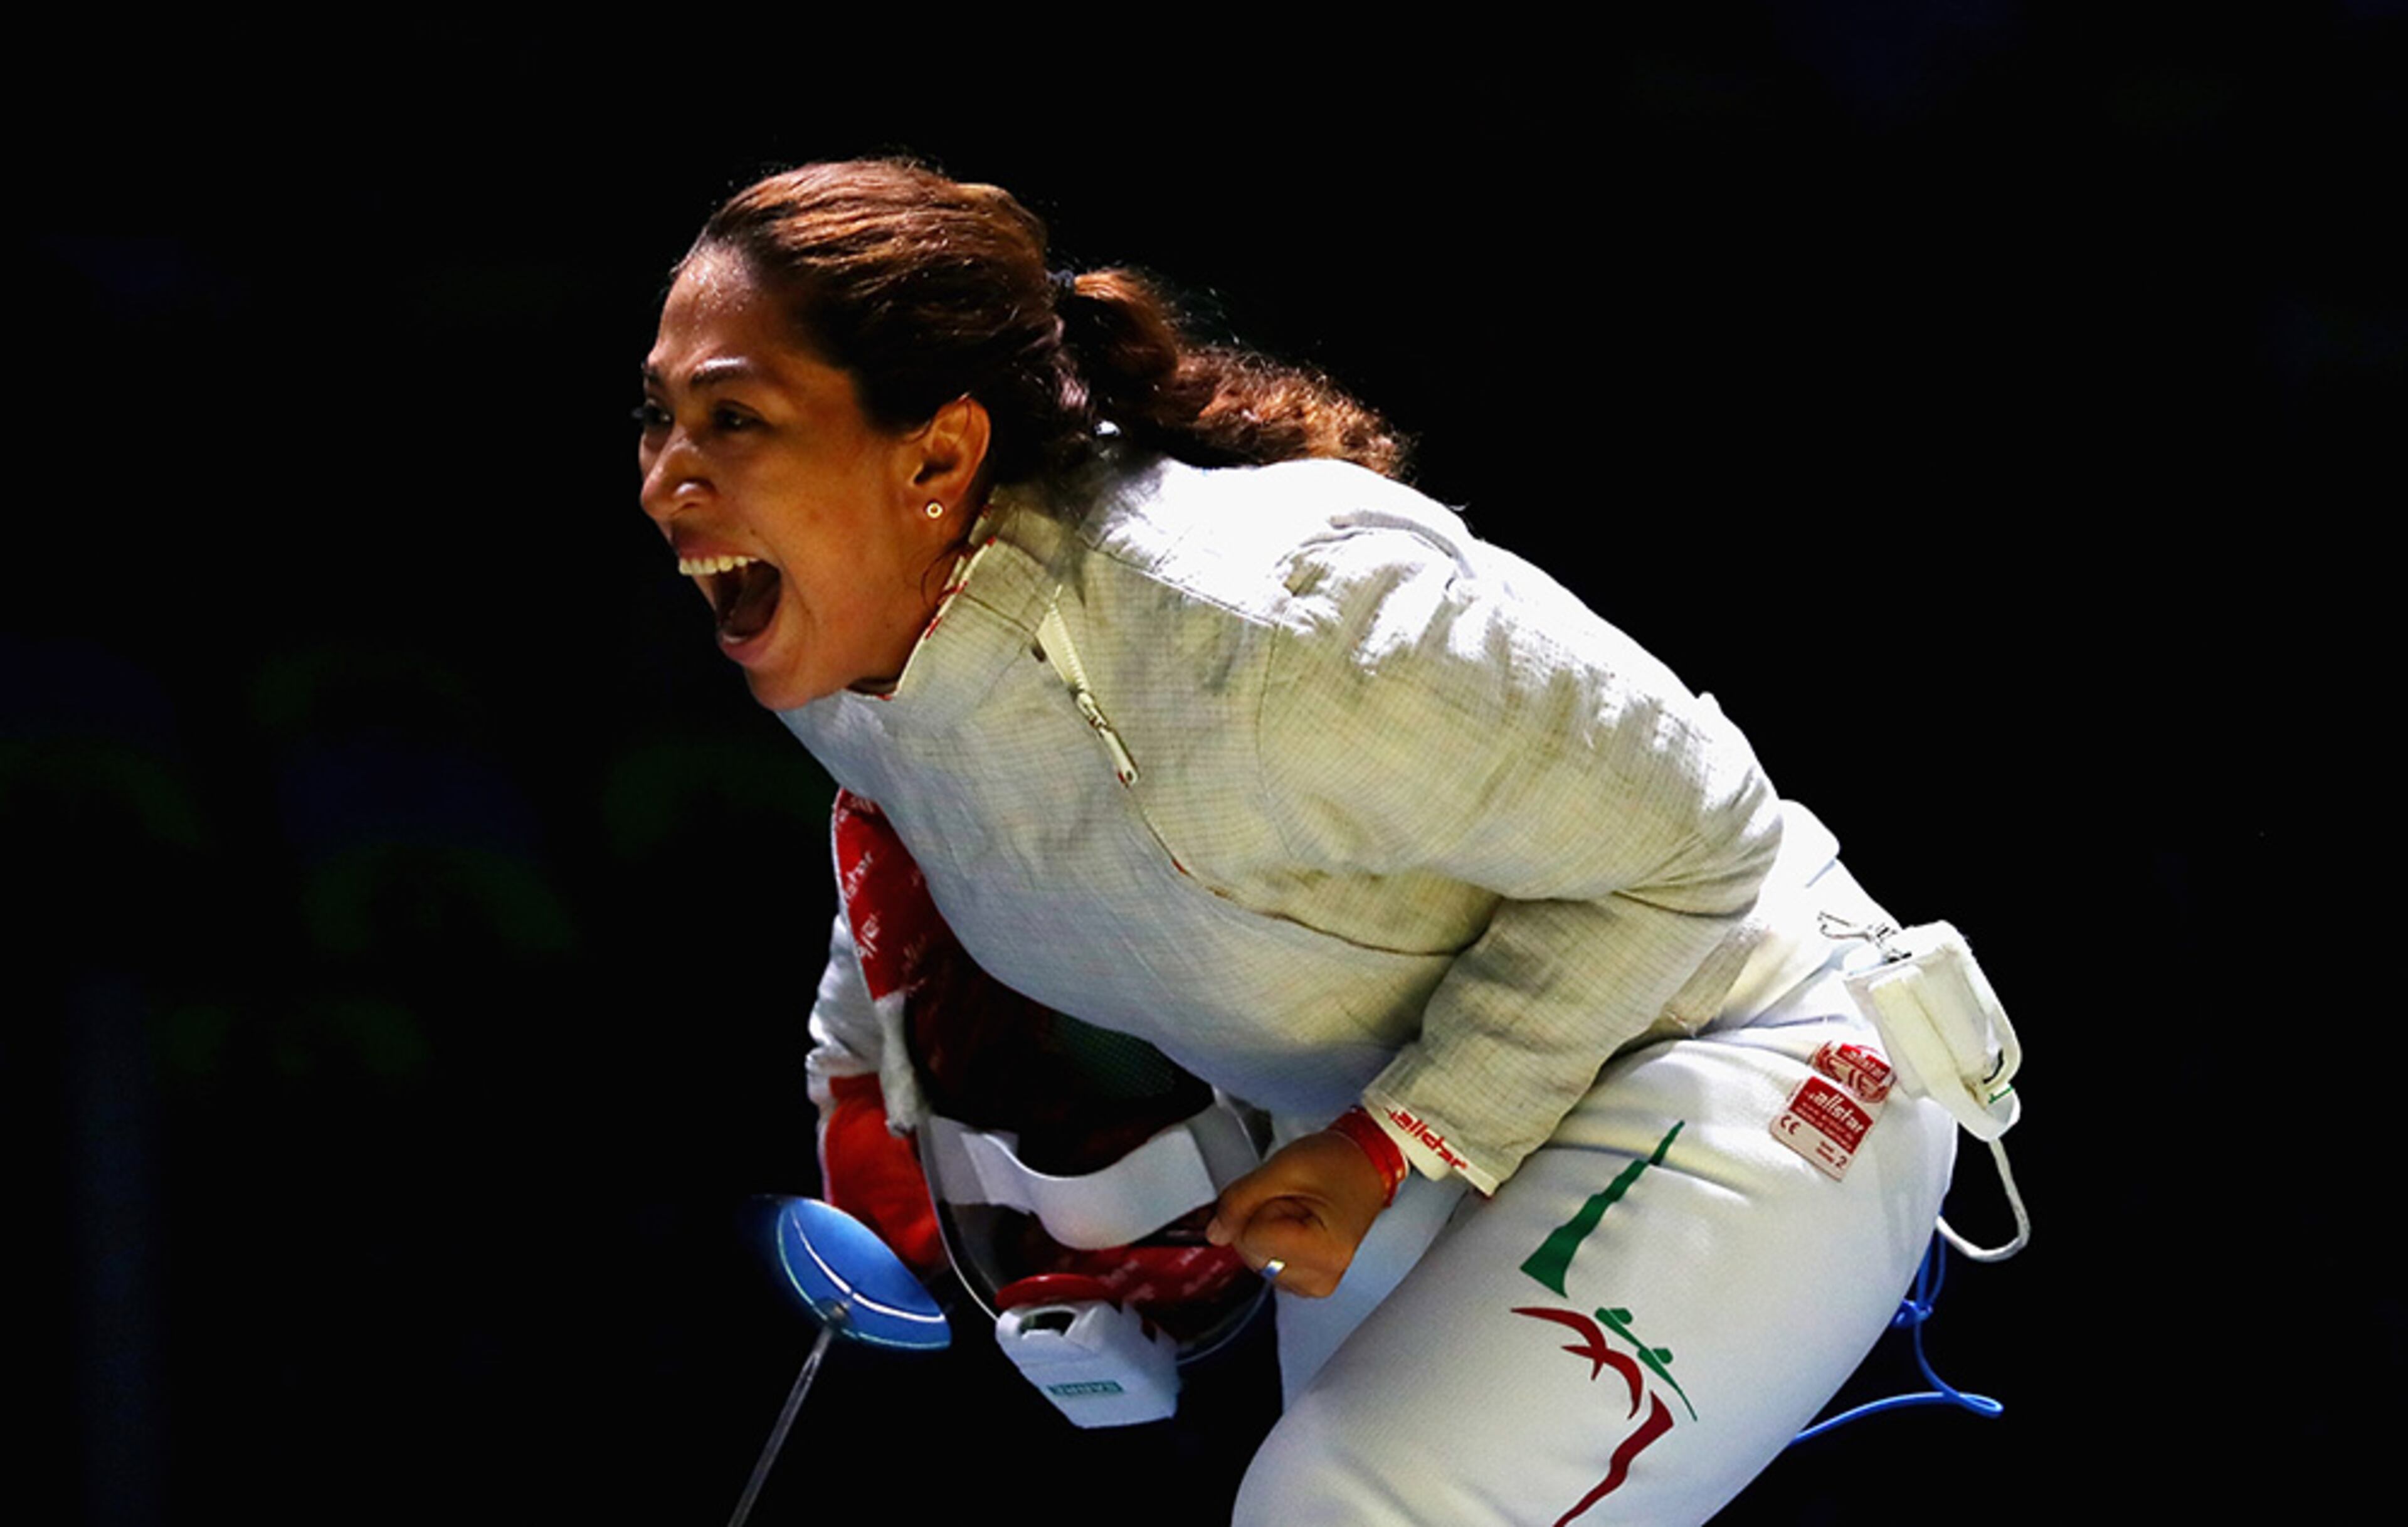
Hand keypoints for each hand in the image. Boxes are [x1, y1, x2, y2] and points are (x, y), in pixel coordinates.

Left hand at [1204, 1127, 1391, 1297]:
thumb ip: (1239, 1200)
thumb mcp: (1282, 1169)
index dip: (1258, 1208)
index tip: (1287, 1194)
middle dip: (1259, 1221)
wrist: (1364, 1164)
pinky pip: (1268, 1266)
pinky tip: (1296, 1225)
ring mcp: (1318, 1282)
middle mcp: (1324, 1276)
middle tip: (1293, 1200)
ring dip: (1264, 1231)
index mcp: (1324, 1251)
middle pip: (1251, 1255)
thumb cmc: (1337, 1163)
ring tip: (1298, 1210)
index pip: (1251, 1239)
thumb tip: (1215, 1232)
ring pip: (1256, 1262)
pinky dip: (1271, 1243)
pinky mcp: (1311, 1281)